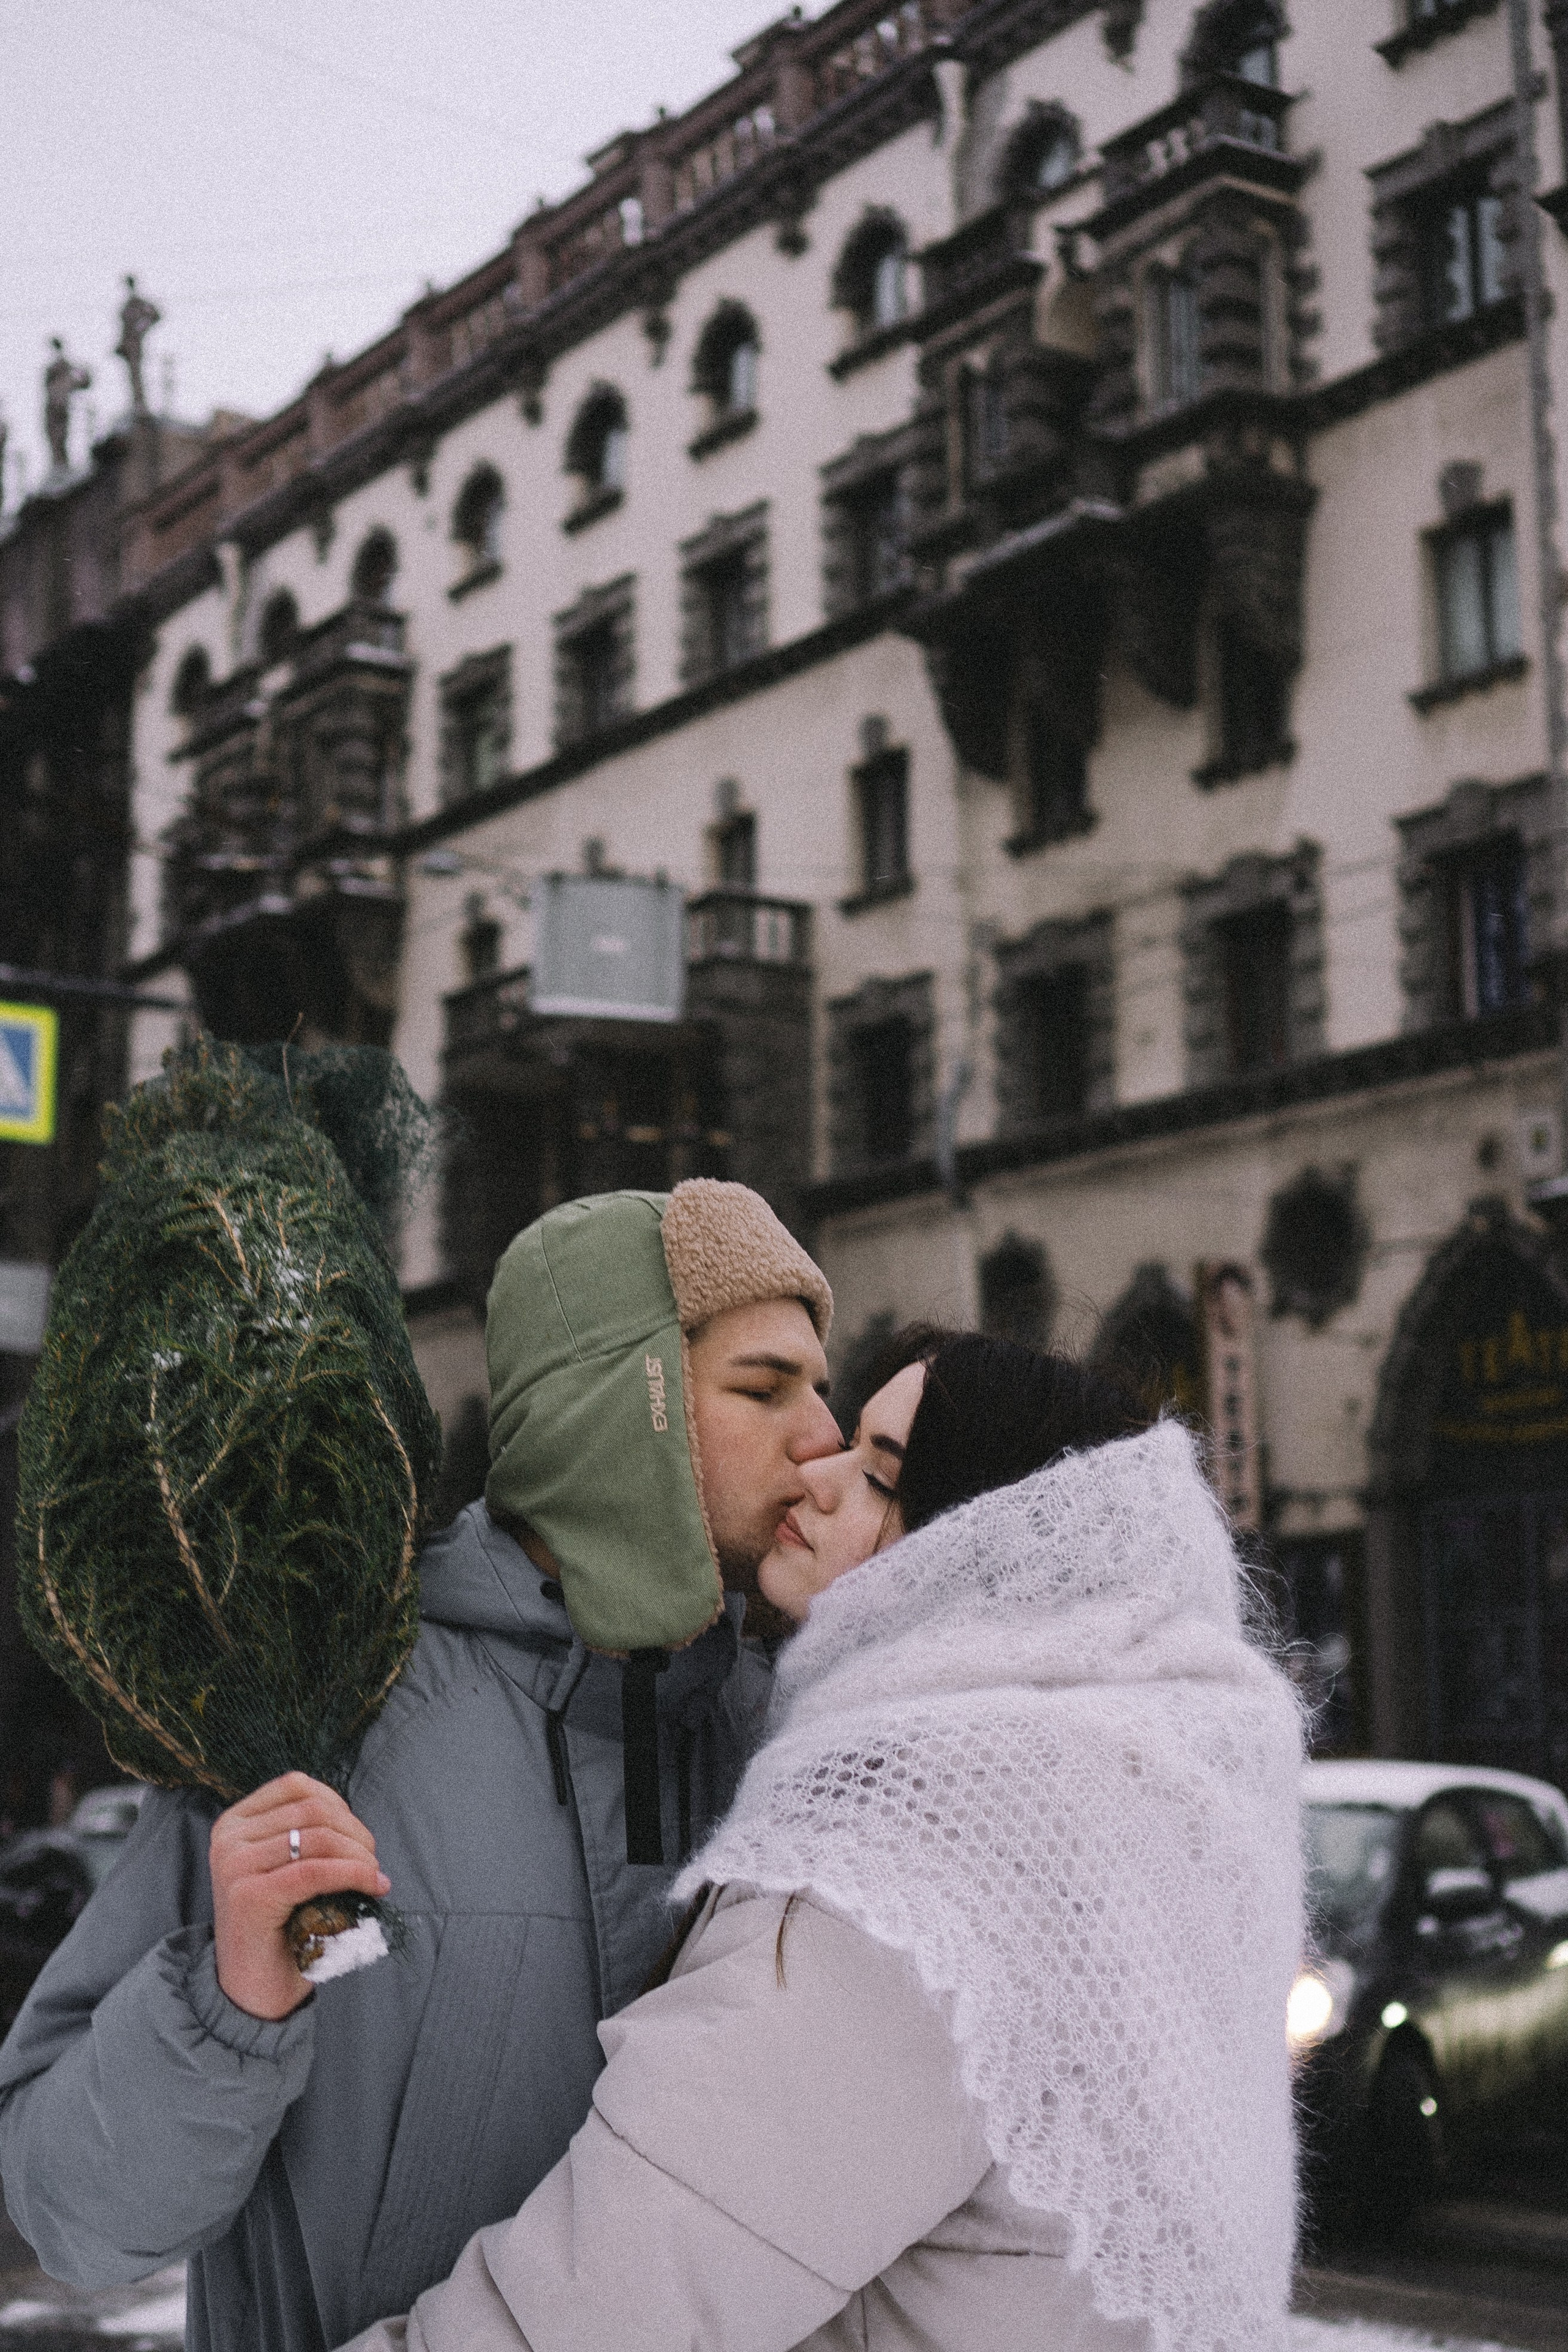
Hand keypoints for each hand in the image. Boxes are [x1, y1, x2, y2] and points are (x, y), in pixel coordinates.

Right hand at [210, 1772, 389, 2020]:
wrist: (249, 1992)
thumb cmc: (277, 1928)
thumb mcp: (282, 1869)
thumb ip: (303, 1836)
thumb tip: (352, 1821)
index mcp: (233, 1824)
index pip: (295, 1786)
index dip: (337, 1803)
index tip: (357, 1835)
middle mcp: (228, 1839)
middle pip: (312, 1810)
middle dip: (355, 1832)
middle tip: (373, 1861)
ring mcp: (235, 1866)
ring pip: (319, 1839)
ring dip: (360, 1855)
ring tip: (374, 1875)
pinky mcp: (251, 1896)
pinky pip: (317, 1871)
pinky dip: (354, 1873)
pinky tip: (375, 1885)